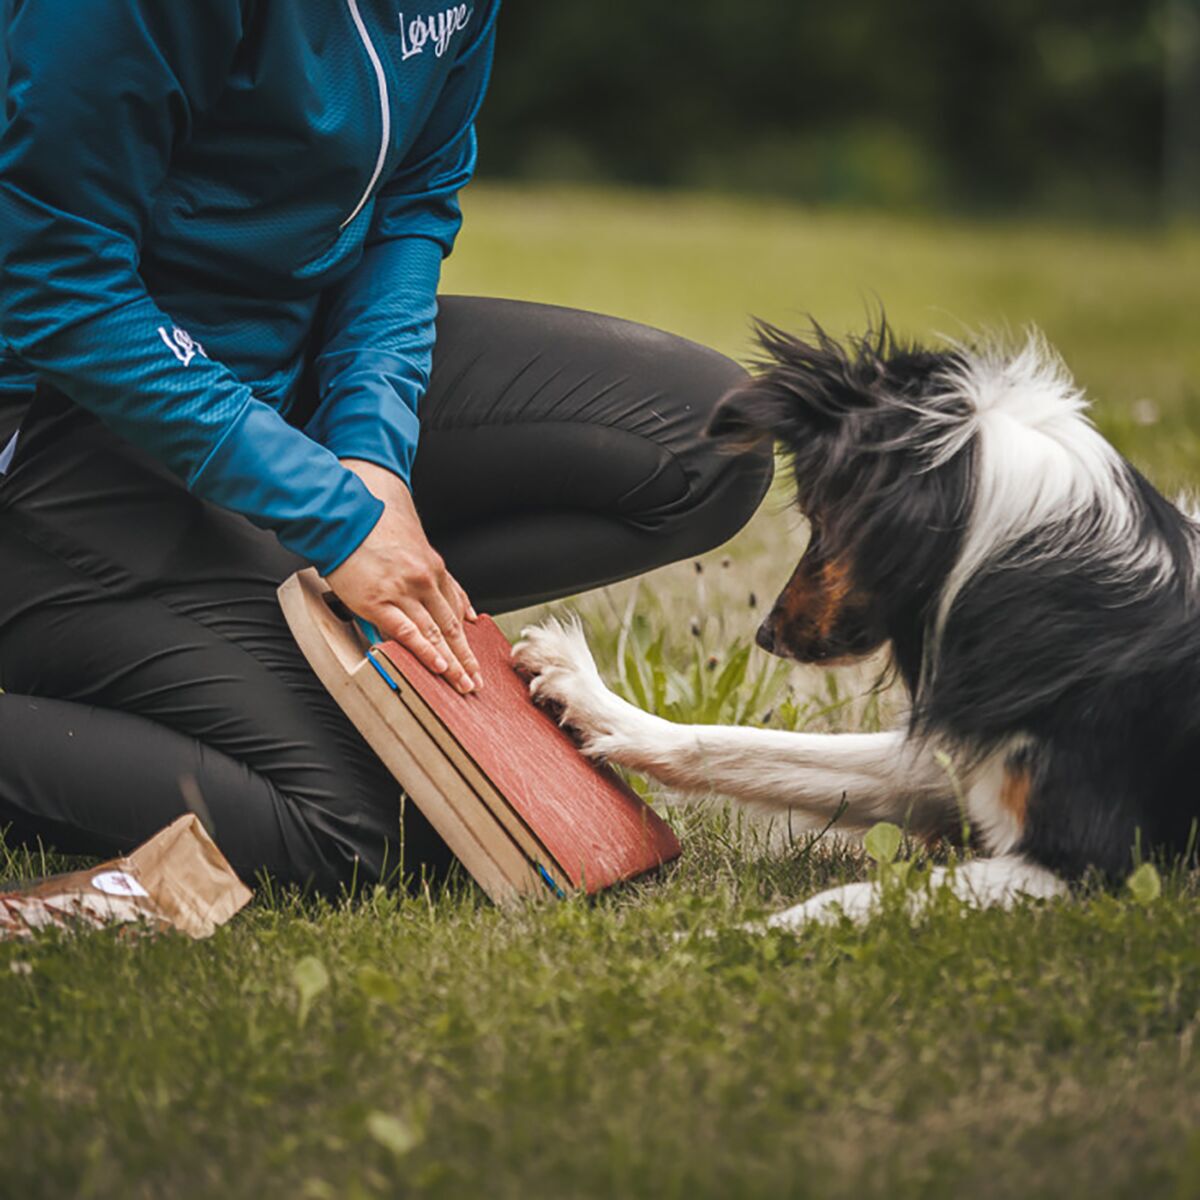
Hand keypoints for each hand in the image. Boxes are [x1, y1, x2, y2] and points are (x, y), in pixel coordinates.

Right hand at [328, 459, 482, 693]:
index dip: (467, 638)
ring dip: (452, 662)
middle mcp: (424, 581)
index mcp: (433, 569)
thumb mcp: (412, 553)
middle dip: (466, 657)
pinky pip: (408, 631)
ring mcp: (403, 591)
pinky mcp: (379, 601)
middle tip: (476, 681)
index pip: (456, 611)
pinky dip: (425, 651)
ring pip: (435, 633)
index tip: (474, 659)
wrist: (345, 517)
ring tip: (462, 684)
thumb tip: (461, 608)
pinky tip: (438, 666)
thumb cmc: (372, 534)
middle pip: (451, 626)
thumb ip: (436, 580)